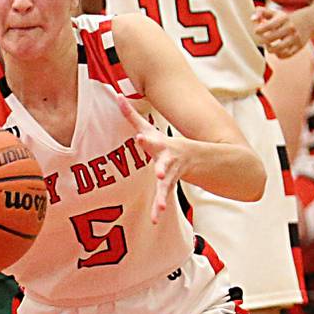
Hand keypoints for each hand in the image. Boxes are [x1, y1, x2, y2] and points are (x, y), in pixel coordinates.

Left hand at [117, 95, 184, 223]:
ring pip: (166, 186)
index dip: (145, 139)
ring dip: (162, 196)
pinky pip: (164, 198)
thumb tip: (116, 94)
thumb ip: (130, 115)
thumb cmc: (163, 141)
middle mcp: (167, 159)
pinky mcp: (170, 186)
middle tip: (159, 173)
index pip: (150, 139)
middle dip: (162, 168)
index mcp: (159, 144)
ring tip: (159, 208)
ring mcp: (170, 174)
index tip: (140, 138)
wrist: (197, 157)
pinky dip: (159, 208)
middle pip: (164, 163)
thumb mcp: (148, 128)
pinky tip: (155, 218)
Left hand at [252, 6, 308, 57]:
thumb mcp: (275, 13)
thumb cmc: (286, 18)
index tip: (257, 30)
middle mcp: (290, 28)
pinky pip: (285, 55)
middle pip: (269, 38)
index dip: (258, 30)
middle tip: (261, 38)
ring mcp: (295, 38)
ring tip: (268, 44)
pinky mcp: (299, 47)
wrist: (310, 21)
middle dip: (261, 40)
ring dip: (269, 48)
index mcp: (283, 19)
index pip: (268, 26)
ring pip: (277, 49)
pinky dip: (278, 54)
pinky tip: (276, 50)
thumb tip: (252, 19)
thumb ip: (261, 13)